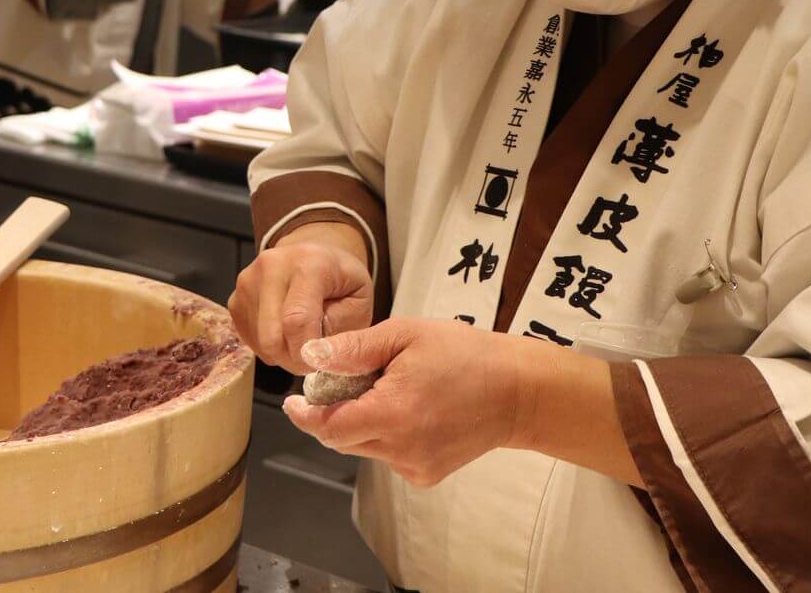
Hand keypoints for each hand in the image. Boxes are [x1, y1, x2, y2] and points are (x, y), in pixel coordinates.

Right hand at [228, 229, 372, 374]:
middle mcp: (270, 266)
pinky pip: (250, 341)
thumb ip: (342, 328)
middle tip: (313, 357)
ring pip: (261, 344)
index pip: (297, 319)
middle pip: (272, 337)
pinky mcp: (234, 299)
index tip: (321, 361)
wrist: (314, 255)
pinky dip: (270, 348)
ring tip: (302, 337)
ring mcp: (247, 282)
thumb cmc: (341, 280)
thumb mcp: (359, 300)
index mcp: (308, 262)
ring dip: (284, 354)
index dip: (308, 352)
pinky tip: (285, 332)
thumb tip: (315, 354)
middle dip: (295, 359)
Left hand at [282, 319, 527, 486]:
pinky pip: (388, 455)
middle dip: (333, 412)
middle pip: (342, 439)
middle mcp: (400, 448)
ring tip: (387, 389)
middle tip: (345, 381)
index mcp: (392, 413)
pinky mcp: (427, 475)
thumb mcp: (406, 335)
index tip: (292, 401)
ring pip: (364, 447)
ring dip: (361, 421)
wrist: (518, 391)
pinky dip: (385, 434)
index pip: (328, 426)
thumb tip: (311, 357)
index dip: (305, 415)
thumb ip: (354, 349)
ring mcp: (415, 466)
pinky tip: (409, 409)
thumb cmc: (465, 354)